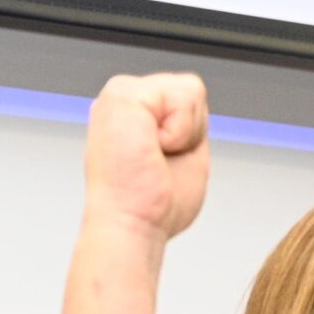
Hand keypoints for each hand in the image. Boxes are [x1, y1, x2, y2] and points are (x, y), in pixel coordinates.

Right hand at [83, 73, 209, 243]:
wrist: (133, 224)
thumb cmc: (151, 205)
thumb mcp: (183, 155)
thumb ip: (186, 124)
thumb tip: (193, 101)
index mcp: (134, 115)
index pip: (187, 100)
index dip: (192, 134)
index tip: (162, 164)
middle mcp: (124, 101)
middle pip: (192, 91)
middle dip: (192, 131)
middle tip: (159, 161)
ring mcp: (120, 93)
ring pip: (190, 90)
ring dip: (185, 132)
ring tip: (154, 154)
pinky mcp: (123, 93)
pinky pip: (183, 96)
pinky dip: (179, 132)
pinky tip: (152, 148)